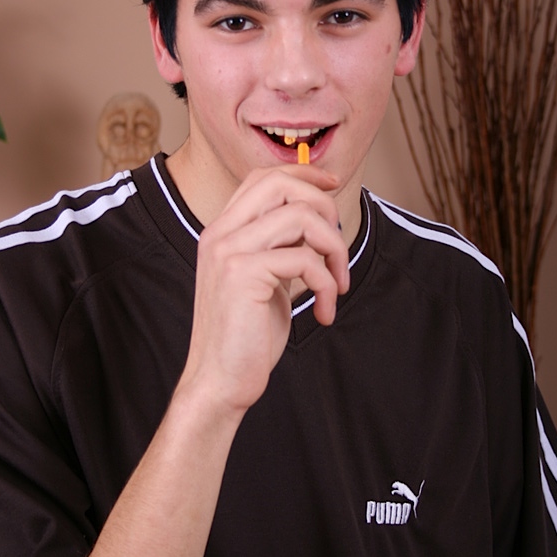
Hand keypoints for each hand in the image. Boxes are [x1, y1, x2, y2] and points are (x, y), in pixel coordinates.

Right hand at [178, 165, 349, 415]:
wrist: (219, 382)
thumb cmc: (247, 337)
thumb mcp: (266, 280)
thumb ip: (281, 247)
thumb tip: (318, 221)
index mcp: (222, 232)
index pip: (262, 178)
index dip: (302, 174)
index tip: (333, 185)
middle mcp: (219, 234)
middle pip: (280, 184)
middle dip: (322, 206)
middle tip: (337, 246)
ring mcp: (228, 251)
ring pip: (300, 217)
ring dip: (334, 250)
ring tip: (336, 285)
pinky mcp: (242, 273)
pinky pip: (304, 258)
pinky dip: (326, 284)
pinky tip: (323, 312)